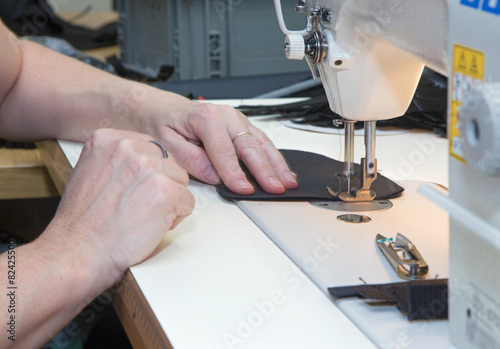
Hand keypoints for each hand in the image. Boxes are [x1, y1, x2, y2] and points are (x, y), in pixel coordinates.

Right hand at [44, 129, 194, 281]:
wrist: (79, 251)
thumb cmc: (82, 222)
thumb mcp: (90, 172)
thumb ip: (116, 160)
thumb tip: (142, 161)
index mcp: (108, 139)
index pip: (149, 148)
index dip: (146, 174)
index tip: (133, 189)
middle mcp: (129, 147)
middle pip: (167, 162)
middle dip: (159, 186)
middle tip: (138, 207)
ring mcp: (149, 168)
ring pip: (180, 180)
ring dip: (169, 201)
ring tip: (142, 216)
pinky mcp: (166, 191)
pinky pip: (188, 202)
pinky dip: (175, 218)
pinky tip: (151, 226)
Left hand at [143, 99, 297, 194]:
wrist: (165, 110)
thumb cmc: (165, 124)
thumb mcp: (167, 142)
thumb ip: (190, 159)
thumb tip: (214, 175)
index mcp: (206, 118)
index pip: (224, 151)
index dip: (235, 173)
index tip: (244, 189)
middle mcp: (225, 116)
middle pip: (249, 146)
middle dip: (264, 170)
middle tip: (274, 187)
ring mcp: (237, 120)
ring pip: (261, 143)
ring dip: (276, 164)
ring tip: (287, 182)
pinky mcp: (242, 127)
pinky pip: (262, 142)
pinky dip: (274, 157)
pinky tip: (283, 170)